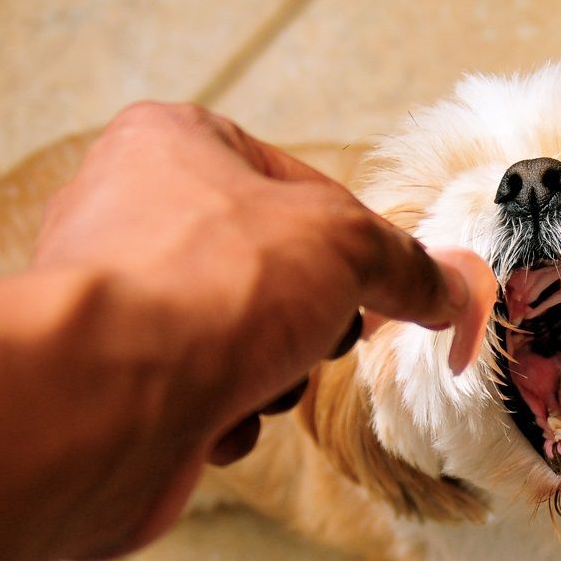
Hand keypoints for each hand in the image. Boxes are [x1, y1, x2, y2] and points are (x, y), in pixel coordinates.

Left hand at [31, 102, 493, 556]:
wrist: (108, 401)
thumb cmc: (203, 288)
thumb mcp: (346, 247)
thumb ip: (406, 266)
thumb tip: (451, 288)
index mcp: (171, 143)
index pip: (295, 184)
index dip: (352, 239)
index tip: (389, 281)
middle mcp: (126, 211)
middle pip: (269, 269)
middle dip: (305, 317)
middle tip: (314, 331)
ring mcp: (114, 300)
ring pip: (240, 340)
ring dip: (269, 374)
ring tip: (254, 378)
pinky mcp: (109, 380)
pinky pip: (200, 396)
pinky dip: (224, 416)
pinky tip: (213, 416)